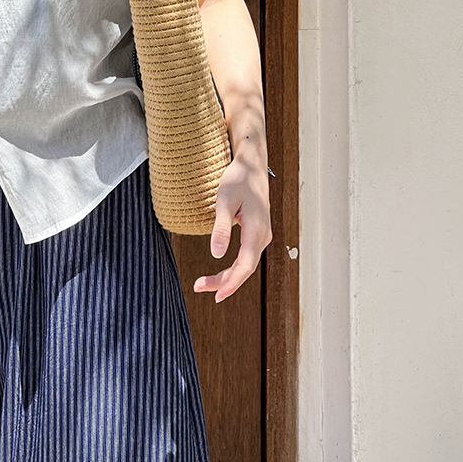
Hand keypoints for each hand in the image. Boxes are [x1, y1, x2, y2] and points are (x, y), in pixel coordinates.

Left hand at [193, 152, 272, 301]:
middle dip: (223, 282)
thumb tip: (216, 254)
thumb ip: (221, 228)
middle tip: (198, 287)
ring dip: (227, 277)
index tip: (217, 296)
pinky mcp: (257, 234)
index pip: (245, 265)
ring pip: (246, 264)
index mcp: (257, 230)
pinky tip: (220, 274)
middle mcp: (263, 236)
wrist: (252, 165)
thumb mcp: (224, 201)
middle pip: (245, 269)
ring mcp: (262, 235)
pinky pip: (246, 257)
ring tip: (203, 284)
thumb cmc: (238, 179)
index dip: (231, 283)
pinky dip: (233, 268)